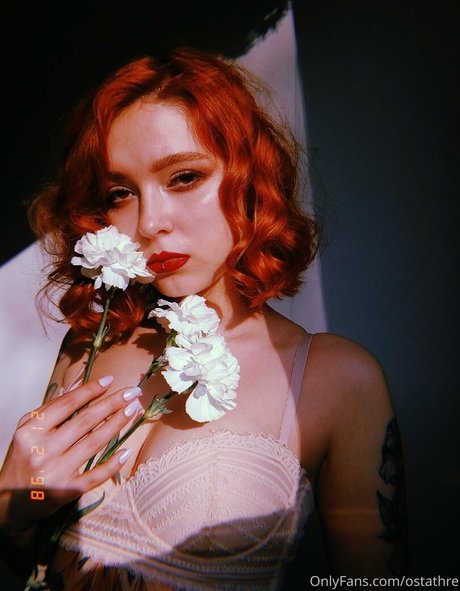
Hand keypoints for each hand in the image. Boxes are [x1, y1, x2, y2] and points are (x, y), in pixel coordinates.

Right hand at [0, 376, 141, 534]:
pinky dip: (112, 464)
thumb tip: (78, 383)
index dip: (90, 391)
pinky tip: (126, 450)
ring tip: (133, 409)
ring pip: (93, 443)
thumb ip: (53, 407)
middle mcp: (42, 450)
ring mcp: (55, 472)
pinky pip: (94, 476)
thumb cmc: (22, 459)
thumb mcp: (29, 430)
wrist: (8, 503)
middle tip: (132, 392)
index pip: (66, 405)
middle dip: (112, 403)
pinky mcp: (65, 492)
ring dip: (116, 424)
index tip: (110, 380)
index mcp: (31, 431)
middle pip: (85, 421)